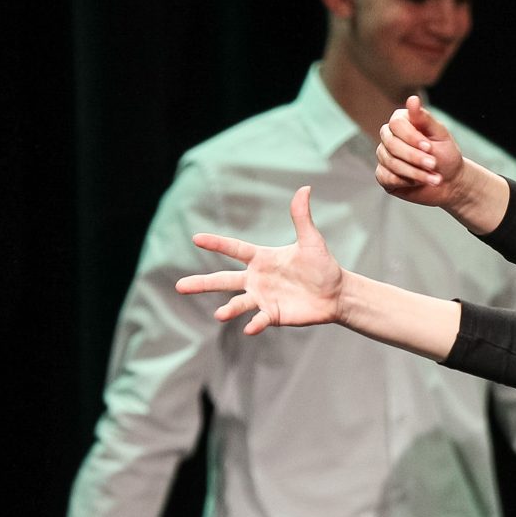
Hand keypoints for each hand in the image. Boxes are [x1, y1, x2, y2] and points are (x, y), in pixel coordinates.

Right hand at [178, 187, 343, 332]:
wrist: (336, 293)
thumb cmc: (322, 265)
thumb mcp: (311, 240)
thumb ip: (301, 217)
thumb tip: (304, 188)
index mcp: (261, 258)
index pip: (234, 249)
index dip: (216, 244)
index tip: (196, 238)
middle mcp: (256, 279)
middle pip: (224, 280)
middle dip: (202, 283)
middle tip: (179, 286)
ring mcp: (263, 298)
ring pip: (238, 303)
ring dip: (229, 309)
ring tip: (220, 315)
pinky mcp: (273, 315)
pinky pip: (260, 320)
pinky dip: (254, 324)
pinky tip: (250, 329)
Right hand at [374, 96, 468, 207]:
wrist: (450, 182)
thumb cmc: (446, 155)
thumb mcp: (440, 135)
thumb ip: (424, 119)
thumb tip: (412, 99)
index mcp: (402, 122)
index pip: (396, 124)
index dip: (411, 137)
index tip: (429, 147)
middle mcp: (389, 137)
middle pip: (391, 144)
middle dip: (414, 157)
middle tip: (433, 165)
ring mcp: (385, 156)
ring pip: (390, 162)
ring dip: (415, 172)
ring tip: (434, 178)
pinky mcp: (384, 175)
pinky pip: (386, 177)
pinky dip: (405, 181)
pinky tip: (419, 183)